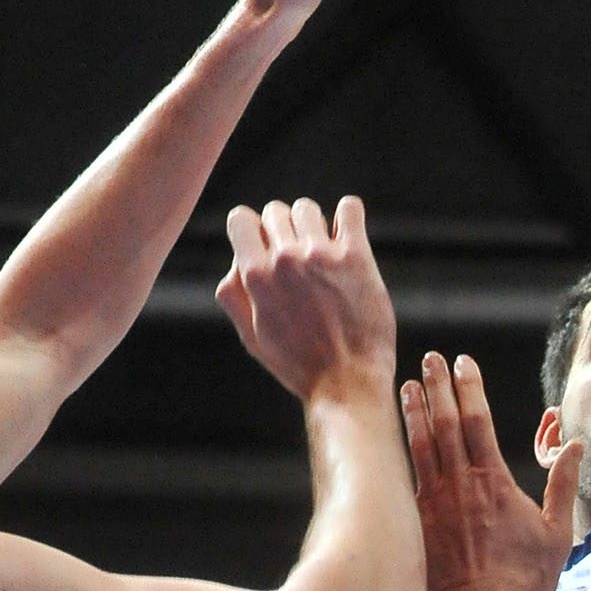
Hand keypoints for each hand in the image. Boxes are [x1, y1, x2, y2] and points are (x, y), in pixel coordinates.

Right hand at [216, 195, 395, 401]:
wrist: (347, 382)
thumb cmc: (298, 364)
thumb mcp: (252, 337)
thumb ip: (234, 295)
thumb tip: (236, 262)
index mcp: (255, 276)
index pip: (241, 218)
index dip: (252, 232)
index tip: (266, 250)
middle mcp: (285, 259)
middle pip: (275, 211)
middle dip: (282, 231)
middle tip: (297, 262)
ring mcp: (321, 254)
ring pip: (307, 208)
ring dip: (312, 226)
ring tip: (322, 255)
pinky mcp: (356, 257)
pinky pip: (350, 208)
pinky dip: (348, 216)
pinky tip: (346, 238)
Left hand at [401, 353, 580, 590]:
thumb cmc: (524, 582)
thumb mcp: (556, 533)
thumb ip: (562, 484)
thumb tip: (576, 445)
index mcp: (495, 484)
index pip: (479, 423)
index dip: (470, 389)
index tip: (463, 363)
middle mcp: (462, 486)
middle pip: (447, 424)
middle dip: (439, 388)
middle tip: (432, 359)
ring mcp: (438, 502)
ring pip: (424, 444)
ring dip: (417, 411)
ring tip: (410, 384)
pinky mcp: (423, 520)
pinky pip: (415, 471)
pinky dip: (410, 444)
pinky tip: (407, 429)